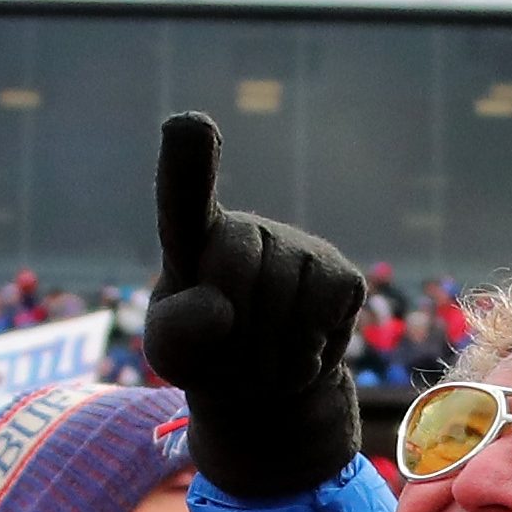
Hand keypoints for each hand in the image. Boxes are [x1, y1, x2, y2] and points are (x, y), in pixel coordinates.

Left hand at [143, 116, 364, 501]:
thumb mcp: (171, 353)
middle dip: (228, 332)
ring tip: (265, 357)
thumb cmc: (207, 354)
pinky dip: (305, 353)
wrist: (266, 387)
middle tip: (233, 354)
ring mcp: (299, 247)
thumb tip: (219, 307)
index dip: (186, 159)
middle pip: (232, 275)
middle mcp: (247, 228)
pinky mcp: (341, 275)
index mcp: (194, 237)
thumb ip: (174, 332)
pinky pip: (321, 316)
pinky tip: (300, 348)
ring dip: (268, 355)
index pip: (185, 191)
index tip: (189, 124)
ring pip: (280, 304)